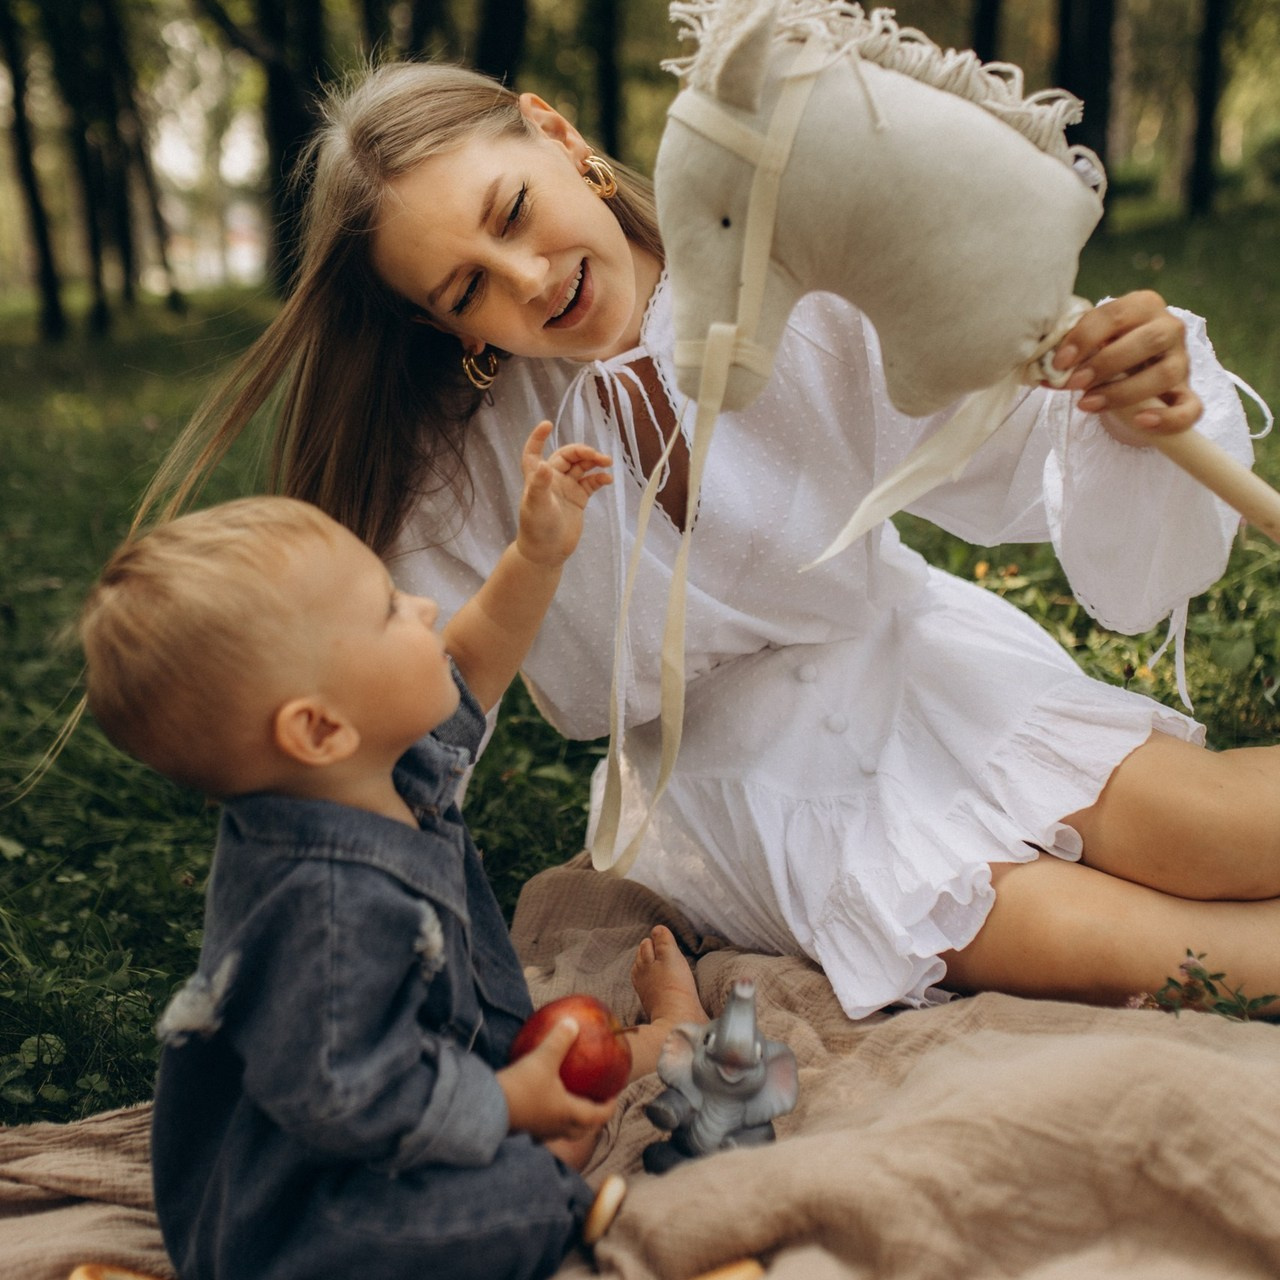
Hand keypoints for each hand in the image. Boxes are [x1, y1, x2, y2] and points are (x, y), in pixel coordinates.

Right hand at [497, 1017, 617, 1144]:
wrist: (487, 1110)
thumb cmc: (522, 1087)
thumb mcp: (543, 1058)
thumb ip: (559, 1040)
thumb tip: (573, 1022)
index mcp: (569, 1114)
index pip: (598, 1116)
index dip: (609, 1106)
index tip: (615, 1096)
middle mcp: (557, 1127)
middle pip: (583, 1129)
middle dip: (593, 1118)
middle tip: (597, 1103)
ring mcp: (540, 1132)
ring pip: (563, 1131)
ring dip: (572, 1122)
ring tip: (572, 1106)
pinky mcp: (524, 1130)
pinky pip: (544, 1128)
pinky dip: (550, 1118)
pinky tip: (542, 1105)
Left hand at [515, 421, 612, 565]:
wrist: (547, 553)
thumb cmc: (537, 529)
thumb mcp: (537, 506)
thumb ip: (541, 485)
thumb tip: (545, 465)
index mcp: (536, 477)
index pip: (534, 452)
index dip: (538, 438)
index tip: (547, 425)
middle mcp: (552, 479)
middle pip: (567, 456)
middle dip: (582, 452)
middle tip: (597, 456)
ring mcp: (566, 488)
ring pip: (582, 467)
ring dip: (594, 462)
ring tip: (607, 463)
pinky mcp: (578, 499)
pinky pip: (591, 483)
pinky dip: (599, 478)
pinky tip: (607, 480)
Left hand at [1048, 290, 1202, 443]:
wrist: (1130, 374)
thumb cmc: (1103, 351)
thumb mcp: (1088, 345)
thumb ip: (1071, 352)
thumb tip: (1043, 373)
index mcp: (1142, 306)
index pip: (1116, 314)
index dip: (1085, 337)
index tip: (1059, 363)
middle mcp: (1169, 328)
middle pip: (1150, 339)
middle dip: (1107, 363)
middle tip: (1075, 383)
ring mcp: (1182, 362)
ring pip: (1167, 374)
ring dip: (1125, 391)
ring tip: (1087, 404)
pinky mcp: (1188, 394)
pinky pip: (1190, 407)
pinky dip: (1167, 418)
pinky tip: (1140, 422)